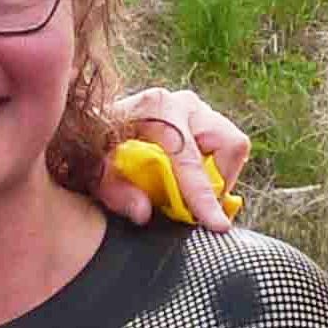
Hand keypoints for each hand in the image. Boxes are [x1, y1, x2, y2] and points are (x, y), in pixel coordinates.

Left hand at [98, 88, 252, 230]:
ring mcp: (197, 108)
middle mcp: (183, 103)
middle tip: (194, 205)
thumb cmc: (93, 147)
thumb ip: (115, 191)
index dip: (204, 196)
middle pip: (230, 144)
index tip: (216, 224)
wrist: (94, 123)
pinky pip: (227, 148)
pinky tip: (187, 178)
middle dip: (220, 180)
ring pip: (233, 146)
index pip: (191, 159)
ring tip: (189, 191)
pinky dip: (215, 168)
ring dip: (219, 174)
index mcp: (158, 109)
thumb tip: (143, 212)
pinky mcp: (204, 117)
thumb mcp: (94, 170)